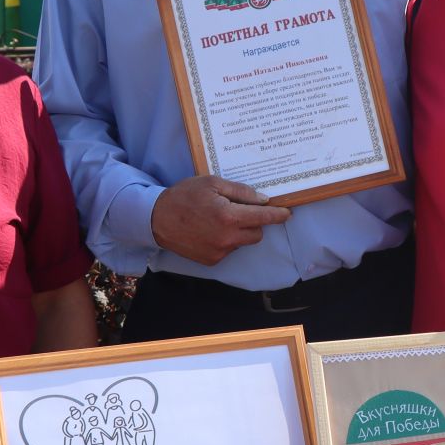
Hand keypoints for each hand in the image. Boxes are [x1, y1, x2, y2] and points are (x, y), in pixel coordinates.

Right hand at [150, 175, 290, 265]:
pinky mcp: (211, 260)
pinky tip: (210, 230)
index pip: (262, 218)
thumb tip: (263, 200)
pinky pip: (229, 249)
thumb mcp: (212, 183)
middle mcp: (227, 238)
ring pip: (243, 242)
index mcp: (229, 216)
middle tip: (239, 210)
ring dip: (239, 232)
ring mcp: (219, 251)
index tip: (287, 214)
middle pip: (256, 233)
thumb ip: (241, 192)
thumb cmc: (184, 196)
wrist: (157, 219)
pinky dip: (226, 240)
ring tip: (219, 219)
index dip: (277, 216)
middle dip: (254, 222)